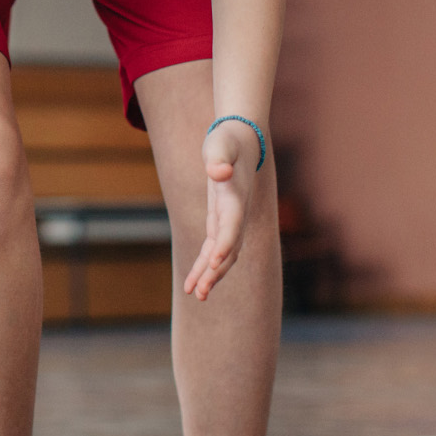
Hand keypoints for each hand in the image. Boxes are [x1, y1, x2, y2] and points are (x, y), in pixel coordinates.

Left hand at [183, 119, 261, 300]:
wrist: (242, 142)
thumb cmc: (228, 141)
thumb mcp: (220, 144)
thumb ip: (219, 157)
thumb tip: (218, 171)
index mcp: (236, 196)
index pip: (232, 224)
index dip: (225, 244)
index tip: (214, 262)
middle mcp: (236, 213)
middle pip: (229, 248)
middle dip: (215, 271)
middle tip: (200, 293)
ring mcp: (230, 220)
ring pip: (222, 255)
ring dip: (210, 275)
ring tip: (196, 294)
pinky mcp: (220, 221)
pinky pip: (213, 249)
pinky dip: (204, 265)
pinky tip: (193, 282)